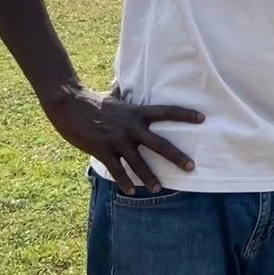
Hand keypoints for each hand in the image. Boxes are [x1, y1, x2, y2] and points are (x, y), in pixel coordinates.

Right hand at [42, 84, 202, 194]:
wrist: (71, 106)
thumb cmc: (94, 101)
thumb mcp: (115, 96)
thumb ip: (124, 94)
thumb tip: (123, 83)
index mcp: (138, 112)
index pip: (167, 111)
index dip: (185, 114)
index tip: (202, 119)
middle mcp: (132, 127)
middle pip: (160, 144)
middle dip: (177, 157)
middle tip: (191, 167)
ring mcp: (118, 140)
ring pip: (139, 163)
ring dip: (150, 177)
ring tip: (159, 188)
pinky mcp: (103, 151)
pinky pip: (117, 170)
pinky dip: (124, 181)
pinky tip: (130, 191)